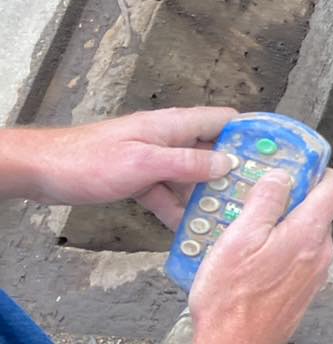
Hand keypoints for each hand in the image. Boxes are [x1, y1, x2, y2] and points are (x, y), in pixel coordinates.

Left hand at [0, 108, 238, 225]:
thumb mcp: (144, 163)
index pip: (224, 121)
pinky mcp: (140, 178)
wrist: (44, 172)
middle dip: (233, 169)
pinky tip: (188, 228)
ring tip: (227, 215)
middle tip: (254, 193)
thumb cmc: (90, 160)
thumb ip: (188, 163)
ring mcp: (154, 159)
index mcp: (173, 125)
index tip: (273, 152)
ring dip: (205, 193)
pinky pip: (168, 193)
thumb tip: (228, 163)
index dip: (250, 134)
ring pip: (191, 175)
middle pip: (211, 150)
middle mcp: (168, 139)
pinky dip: (177, 208)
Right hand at [190, 167, 332, 343]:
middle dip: (289, 201)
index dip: (316, 171)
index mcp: (309, 232)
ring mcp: (314, 272)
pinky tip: (251, 258)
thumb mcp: (239, 238)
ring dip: (280, 227)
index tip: (294, 167)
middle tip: (256, 201)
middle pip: (316, 208)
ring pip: (304, 233)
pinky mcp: (303, 287)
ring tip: (245, 233)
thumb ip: (265, 200)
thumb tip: (281, 175)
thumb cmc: (232, 300)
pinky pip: (296, 256)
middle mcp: (320, 251)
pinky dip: (278, 250)